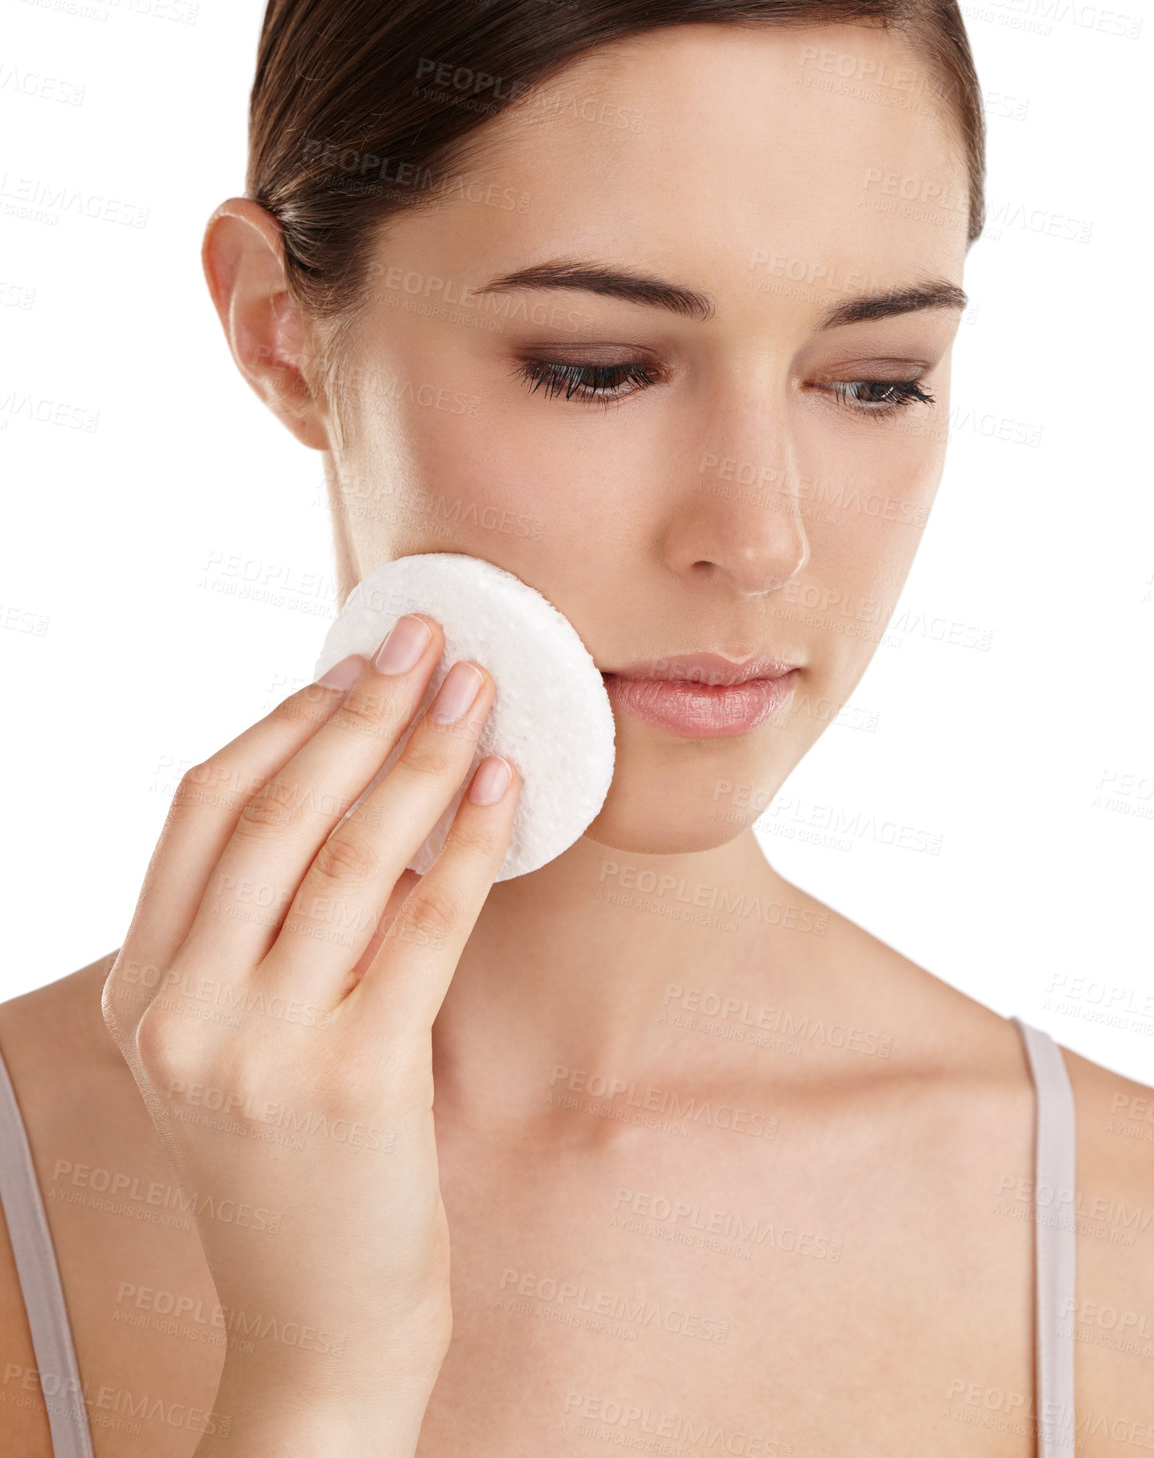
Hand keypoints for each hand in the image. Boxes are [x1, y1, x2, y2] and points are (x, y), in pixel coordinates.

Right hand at [101, 613, 519, 1444]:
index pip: (200, 811)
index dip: (283, 722)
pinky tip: (504, 788)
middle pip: (275, 814)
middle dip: (360, 711)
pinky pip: (425, 923)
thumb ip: (255, 931)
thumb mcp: (228, 1045)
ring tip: (475, 694)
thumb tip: (349, 776)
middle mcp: (183, 1014)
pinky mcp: (357, 1080)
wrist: (317, 1327)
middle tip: (425, 643)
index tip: (349, 664)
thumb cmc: (290, 1171)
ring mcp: (263, 1050)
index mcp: (141, 992)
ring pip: (354, 854)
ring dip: (423, 755)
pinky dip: (471, 842)